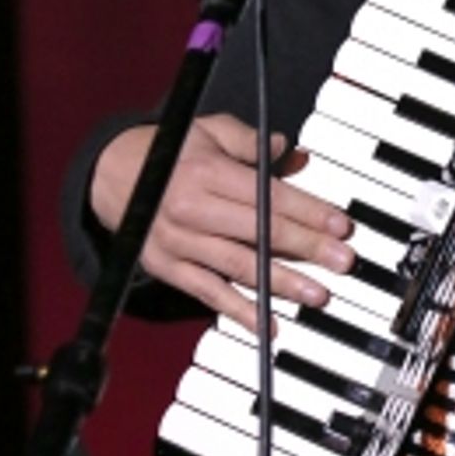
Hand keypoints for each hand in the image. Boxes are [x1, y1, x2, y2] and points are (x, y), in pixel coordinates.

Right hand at [90, 113, 354, 333]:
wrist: (111, 175)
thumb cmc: (171, 152)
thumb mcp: (210, 130)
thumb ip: (253, 142)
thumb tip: (294, 154)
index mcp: (206, 171)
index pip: (268, 195)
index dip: (309, 211)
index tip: (340, 225)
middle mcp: (191, 209)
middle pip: (258, 232)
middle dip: (306, 248)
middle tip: (343, 261)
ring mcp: (178, 243)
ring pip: (238, 266)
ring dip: (281, 283)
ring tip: (317, 294)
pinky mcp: (168, 268)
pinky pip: (208, 294)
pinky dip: (239, 311)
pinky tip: (269, 325)